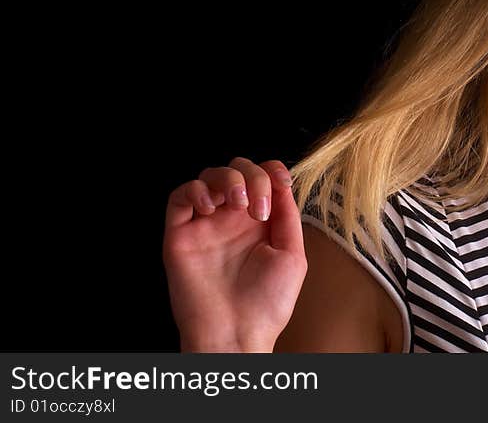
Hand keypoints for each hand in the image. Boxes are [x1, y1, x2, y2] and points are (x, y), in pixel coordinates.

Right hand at [162, 157, 307, 351]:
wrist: (237, 333)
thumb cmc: (267, 304)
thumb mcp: (292, 255)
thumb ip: (288, 217)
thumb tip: (283, 183)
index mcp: (260, 223)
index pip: (262, 178)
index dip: (271, 170)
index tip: (281, 180)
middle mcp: (233, 220)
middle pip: (237, 170)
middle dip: (251, 175)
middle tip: (257, 207)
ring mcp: (206, 225)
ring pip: (208, 176)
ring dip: (226, 179)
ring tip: (237, 204)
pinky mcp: (180, 234)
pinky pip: (178, 196)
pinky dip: (194, 191)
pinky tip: (211, 208)